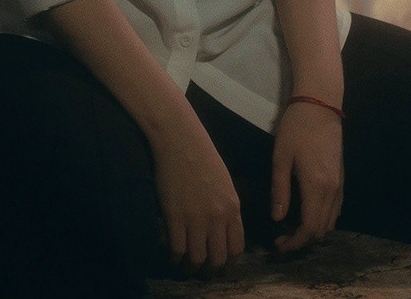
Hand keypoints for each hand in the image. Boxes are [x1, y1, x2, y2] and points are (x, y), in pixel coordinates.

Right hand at [149, 117, 244, 273]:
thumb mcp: (226, 182)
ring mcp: (196, 218)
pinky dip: (176, 257)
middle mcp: (217, 217)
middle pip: (218, 258)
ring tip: (187, 266)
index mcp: (233, 207)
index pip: (236, 247)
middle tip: (203, 270)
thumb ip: (227, 207)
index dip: (229, 260)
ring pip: (198, 258)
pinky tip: (174, 256)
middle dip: (211, 269)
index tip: (220, 261)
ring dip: (192, 267)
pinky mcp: (175, 217)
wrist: (180, 140)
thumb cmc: (203, 156)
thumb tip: (225, 228)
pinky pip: (178, 249)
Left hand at [270, 100, 342, 254]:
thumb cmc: (296, 128)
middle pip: (322, 229)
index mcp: (317, 186)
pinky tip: (306, 212)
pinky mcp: (341, 177)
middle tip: (280, 239)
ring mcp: (340, 184)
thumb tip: (277, 218)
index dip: (294, 242)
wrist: (321, 104)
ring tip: (291, 228)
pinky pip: (336, 208)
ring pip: (331, 221)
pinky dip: (323, 218)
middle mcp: (333, 189)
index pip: (309, 228)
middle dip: (302, 240)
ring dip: (313, 230)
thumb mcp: (281, 158)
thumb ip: (280, 190)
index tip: (278, 245)